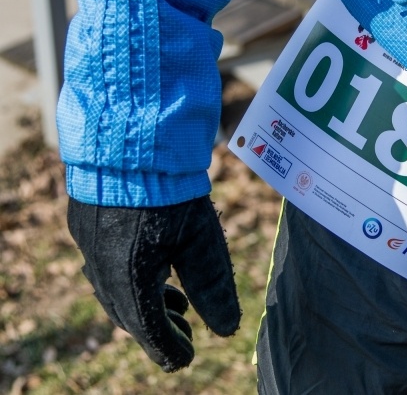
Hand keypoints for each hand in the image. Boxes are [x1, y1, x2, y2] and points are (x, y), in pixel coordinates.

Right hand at [67, 195, 240, 371]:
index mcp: (129, 279)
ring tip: (176, 303)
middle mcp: (102, 269)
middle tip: (184, 333)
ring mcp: (90, 246)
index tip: (188, 358)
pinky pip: (104, 268)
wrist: (130, 141)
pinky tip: (152, 268)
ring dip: (144, 304)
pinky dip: (130, 280)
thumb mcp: (201, 240)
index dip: (170, 348)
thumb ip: (211, 286)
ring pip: (115, 292)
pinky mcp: (86, 226)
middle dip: (157, 329)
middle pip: (128, 316)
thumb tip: (227, 330)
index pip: (149, 330)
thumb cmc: (171, 190)